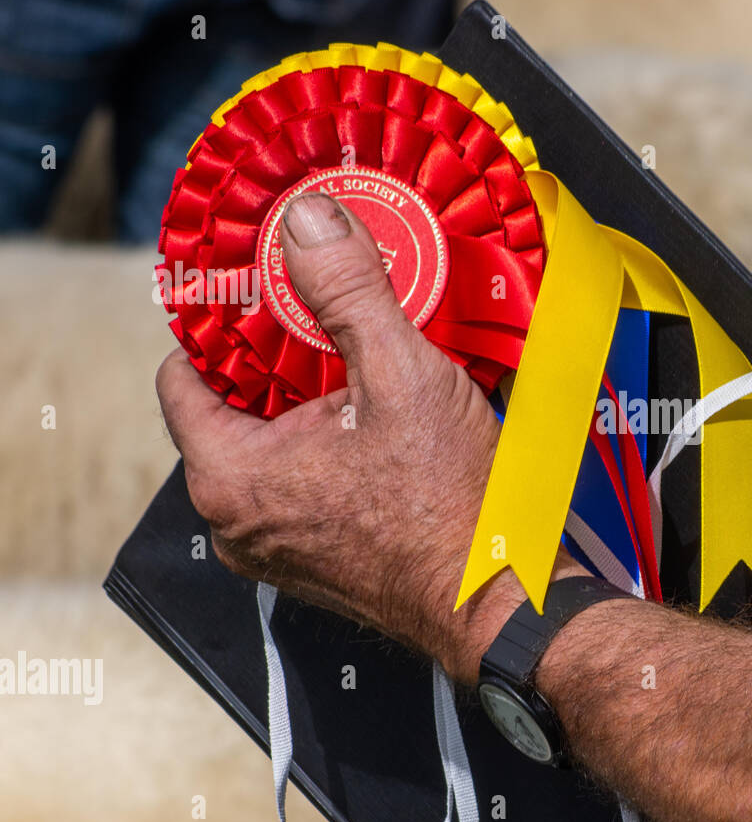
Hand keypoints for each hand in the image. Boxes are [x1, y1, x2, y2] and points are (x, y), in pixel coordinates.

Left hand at [156, 192, 575, 682]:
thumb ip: (347, 290)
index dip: (220, 324)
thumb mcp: (402, 375)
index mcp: (230, 476)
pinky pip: (299, 487)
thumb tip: (308, 222)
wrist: (499, 599)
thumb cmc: (451, 509)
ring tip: (362, 371)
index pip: (181, 376)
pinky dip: (326, 450)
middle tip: (327, 322)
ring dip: (306, 408)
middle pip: (230, 411)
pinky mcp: (315, 562)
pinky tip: (379, 427)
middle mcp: (236, 522)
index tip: (262, 292)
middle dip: (276, 361)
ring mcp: (274, 549)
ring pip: (268, 450)